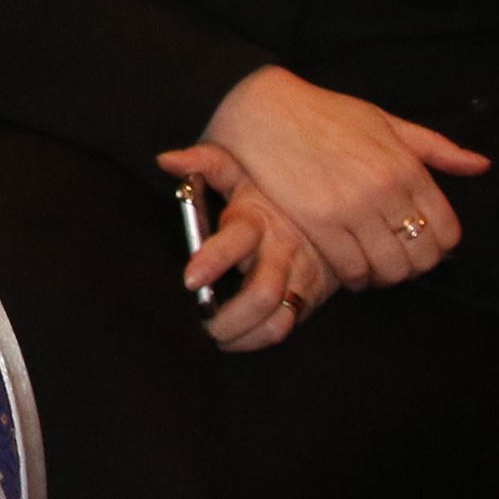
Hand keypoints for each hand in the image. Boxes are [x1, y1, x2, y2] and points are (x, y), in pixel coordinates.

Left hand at [158, 144, 330, 351]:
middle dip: (228, 318)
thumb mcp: (239, 169)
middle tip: (204, 324)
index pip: (236, 241)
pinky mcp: (314, 293)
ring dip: (245, 336)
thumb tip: (165, 161)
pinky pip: (289, 324)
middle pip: (261, 295)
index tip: (191, 280)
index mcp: (258, 217)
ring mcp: (302, 274)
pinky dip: (262, 337)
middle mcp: (283, 249)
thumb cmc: (267, 188)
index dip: (213, 260)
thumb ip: (203, 164)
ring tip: (220, 338)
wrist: (332, 202)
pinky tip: (241, 337)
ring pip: (278, 320)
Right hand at [199, 65, 482, 289]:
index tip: (421, 247)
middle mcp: (385, 190)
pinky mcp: (318, 222)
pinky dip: (354, 278)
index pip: (446, 231)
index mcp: (406, 167)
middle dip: (412, 268)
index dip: (439, 249)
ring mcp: (352, 208)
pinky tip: (348, 269)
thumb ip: (436, 148)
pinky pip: (350, 268)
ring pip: (388, 269)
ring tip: (372, 269)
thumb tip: (481, 165)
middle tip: (395, 262)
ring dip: (383, 278)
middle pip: (421, 257)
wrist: (264, 109)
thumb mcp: (386, 121)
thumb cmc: (325, 113)